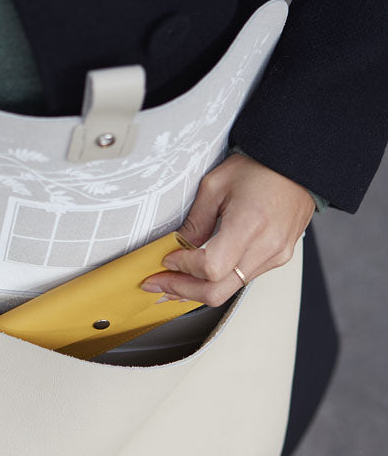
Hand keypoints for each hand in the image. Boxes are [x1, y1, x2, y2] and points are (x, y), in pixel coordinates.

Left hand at [141, 152, 315, 305]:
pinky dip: (216, 282)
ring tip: (172, 282)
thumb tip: (177, 248)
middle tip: (158, 283)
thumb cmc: (261, 167)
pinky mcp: (278, 258)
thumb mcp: (215, 185)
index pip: (211, 268)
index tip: (166, 260)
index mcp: (251, 224)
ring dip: (196, 290)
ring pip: (227, 290)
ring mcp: (276, 256)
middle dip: (181, 290)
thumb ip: (194, 222)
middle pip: (217, 291)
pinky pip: (240, 281)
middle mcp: (267, 246)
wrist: (298, 164)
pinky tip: (199, 276)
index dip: (182, 268)